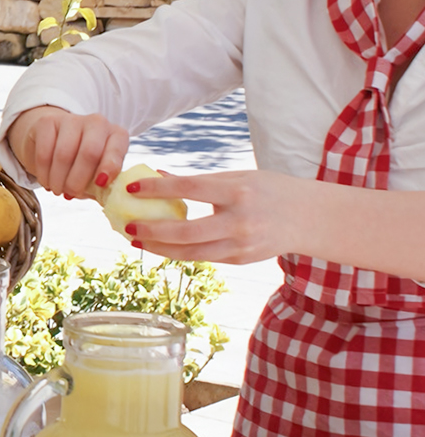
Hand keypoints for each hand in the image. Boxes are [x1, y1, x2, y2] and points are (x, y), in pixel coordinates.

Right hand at [8, 105, 129, 199]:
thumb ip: (104, 186)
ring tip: (56, 189)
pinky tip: (46, 180)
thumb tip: (106, 201)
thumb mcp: (97, 174)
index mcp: (116, 135)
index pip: (116, 149)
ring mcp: (71, 119)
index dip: (109, 167)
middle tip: (70, 193)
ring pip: (64, 154)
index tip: (100, 183)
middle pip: (89, 152)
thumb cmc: (81, 163)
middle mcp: (97, 123)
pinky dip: (44, 172)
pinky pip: (44, 152)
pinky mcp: (47, 122)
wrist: (53, 140)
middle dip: (77, 179)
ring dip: (58, 179)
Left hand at [123, 168, 309, 264]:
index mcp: (238, 191)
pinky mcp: (242, 260)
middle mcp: (240, 221)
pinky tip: (160, 245)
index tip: (132, 188)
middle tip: (127, 225)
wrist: (309, 217)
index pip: (189, 189)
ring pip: (192, 253)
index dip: (158, 190)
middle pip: (187, 232)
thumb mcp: (237, 176)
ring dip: (160, 248)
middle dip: (152, 230)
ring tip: (137, 239)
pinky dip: (179, 252)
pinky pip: (204, 257)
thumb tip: (157, 176)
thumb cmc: (268, 190)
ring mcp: (242, 245)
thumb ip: (199, 180)